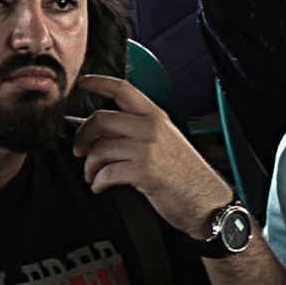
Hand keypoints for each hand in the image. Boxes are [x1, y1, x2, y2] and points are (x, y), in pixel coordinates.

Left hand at [67, 77, 231, 228]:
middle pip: (101, 119)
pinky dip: (97, 182)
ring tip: (92, 176)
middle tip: (78, 150)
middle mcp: (151, 128)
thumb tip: (97, 129)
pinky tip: (100, 186)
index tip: (82, 83)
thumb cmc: (184, 175)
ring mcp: (147, 148)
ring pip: (100, 149)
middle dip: (82, 135)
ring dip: (89, 166)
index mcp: (156, 117)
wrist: (206, 201)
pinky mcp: (143, 171)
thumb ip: (136, 130)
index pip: (123, 90)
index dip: (99, 83)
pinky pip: (106, 172)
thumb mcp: (165, 142)